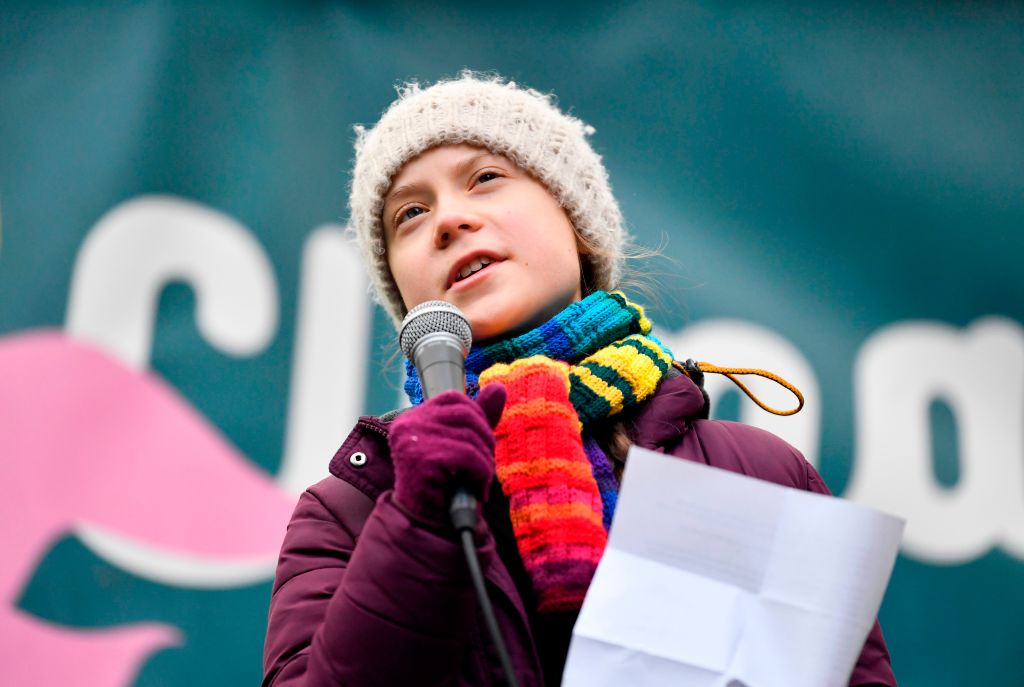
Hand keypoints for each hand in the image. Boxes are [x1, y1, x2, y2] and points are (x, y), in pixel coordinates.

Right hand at [388, 385, 505, 527]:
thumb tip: (499, 387)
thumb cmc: (445, 486)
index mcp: (413, 418)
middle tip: (483, 469)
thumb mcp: (463, 446)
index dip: (477, 418)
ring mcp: (412, 440)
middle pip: (467, 415)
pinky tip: (476, 490)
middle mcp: (408, 424)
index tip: (479, 446)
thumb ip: (479, 418)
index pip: (455, 398)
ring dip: (485, 464)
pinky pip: (469, 457)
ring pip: (471, 438)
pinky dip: (481, 475)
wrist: (426, 526)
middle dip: (485, 442)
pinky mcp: (421, 459)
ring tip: (477, 483)